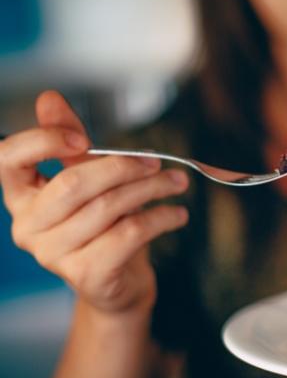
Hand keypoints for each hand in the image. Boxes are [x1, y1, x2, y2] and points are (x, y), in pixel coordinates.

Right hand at [0, 91, 188, 318]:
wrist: (120, 280)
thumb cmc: (104, 223)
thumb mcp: (88, 178)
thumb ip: (69, 141)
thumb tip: (48, 97)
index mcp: (21, 196)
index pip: (7, 158)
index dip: (42, 140)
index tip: (82, 138)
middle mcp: (28, 226)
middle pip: (75, 183)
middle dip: (123, 166)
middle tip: (157, 160)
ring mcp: (53, 255)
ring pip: (108, 207)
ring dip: (151, 189)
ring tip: (177, 182)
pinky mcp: (86, 275)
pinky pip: (129, 234)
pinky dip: (161, 218)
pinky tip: (178, 214)